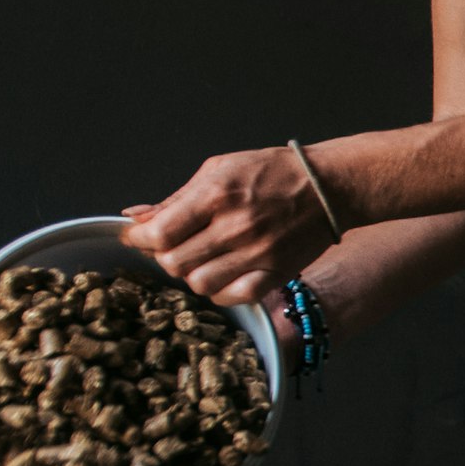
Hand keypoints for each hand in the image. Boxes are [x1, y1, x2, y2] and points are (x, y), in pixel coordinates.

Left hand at [123, 145, 335, 304]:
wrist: (328, 186)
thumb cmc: (272, 172)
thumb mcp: (219, 169)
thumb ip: (176, 198)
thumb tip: (136, 217)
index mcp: (217, 195)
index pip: (160, 233)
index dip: (139, 240)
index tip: (138, 238)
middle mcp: (235, 227)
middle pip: (174, 263)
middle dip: (164, 256)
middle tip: (171, 246)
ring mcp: (257, 254)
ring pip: (199, 283)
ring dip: (191, 274)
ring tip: (200, 259)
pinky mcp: (276, 273)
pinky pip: (232, 296)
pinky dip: (219, 290)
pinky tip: (222, 274)